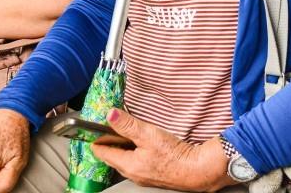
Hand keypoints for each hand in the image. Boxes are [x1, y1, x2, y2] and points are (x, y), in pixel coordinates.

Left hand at [92, 108, 231, 191]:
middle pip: (112, 157)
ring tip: (123, 132)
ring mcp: (143, 175)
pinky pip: (136, 161)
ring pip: (125, 159)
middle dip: (109, 142)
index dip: (97, 139)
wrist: (198, 170)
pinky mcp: (153, 174)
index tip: (93, 128)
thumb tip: (110, 114)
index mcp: (127, 165)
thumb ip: (128, 124)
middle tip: (107, 126)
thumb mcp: (148, 134)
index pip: (103, 152)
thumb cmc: (174, 154)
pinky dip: (133, 151)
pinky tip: (141, 143)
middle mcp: (132, 173)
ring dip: (122, 146)